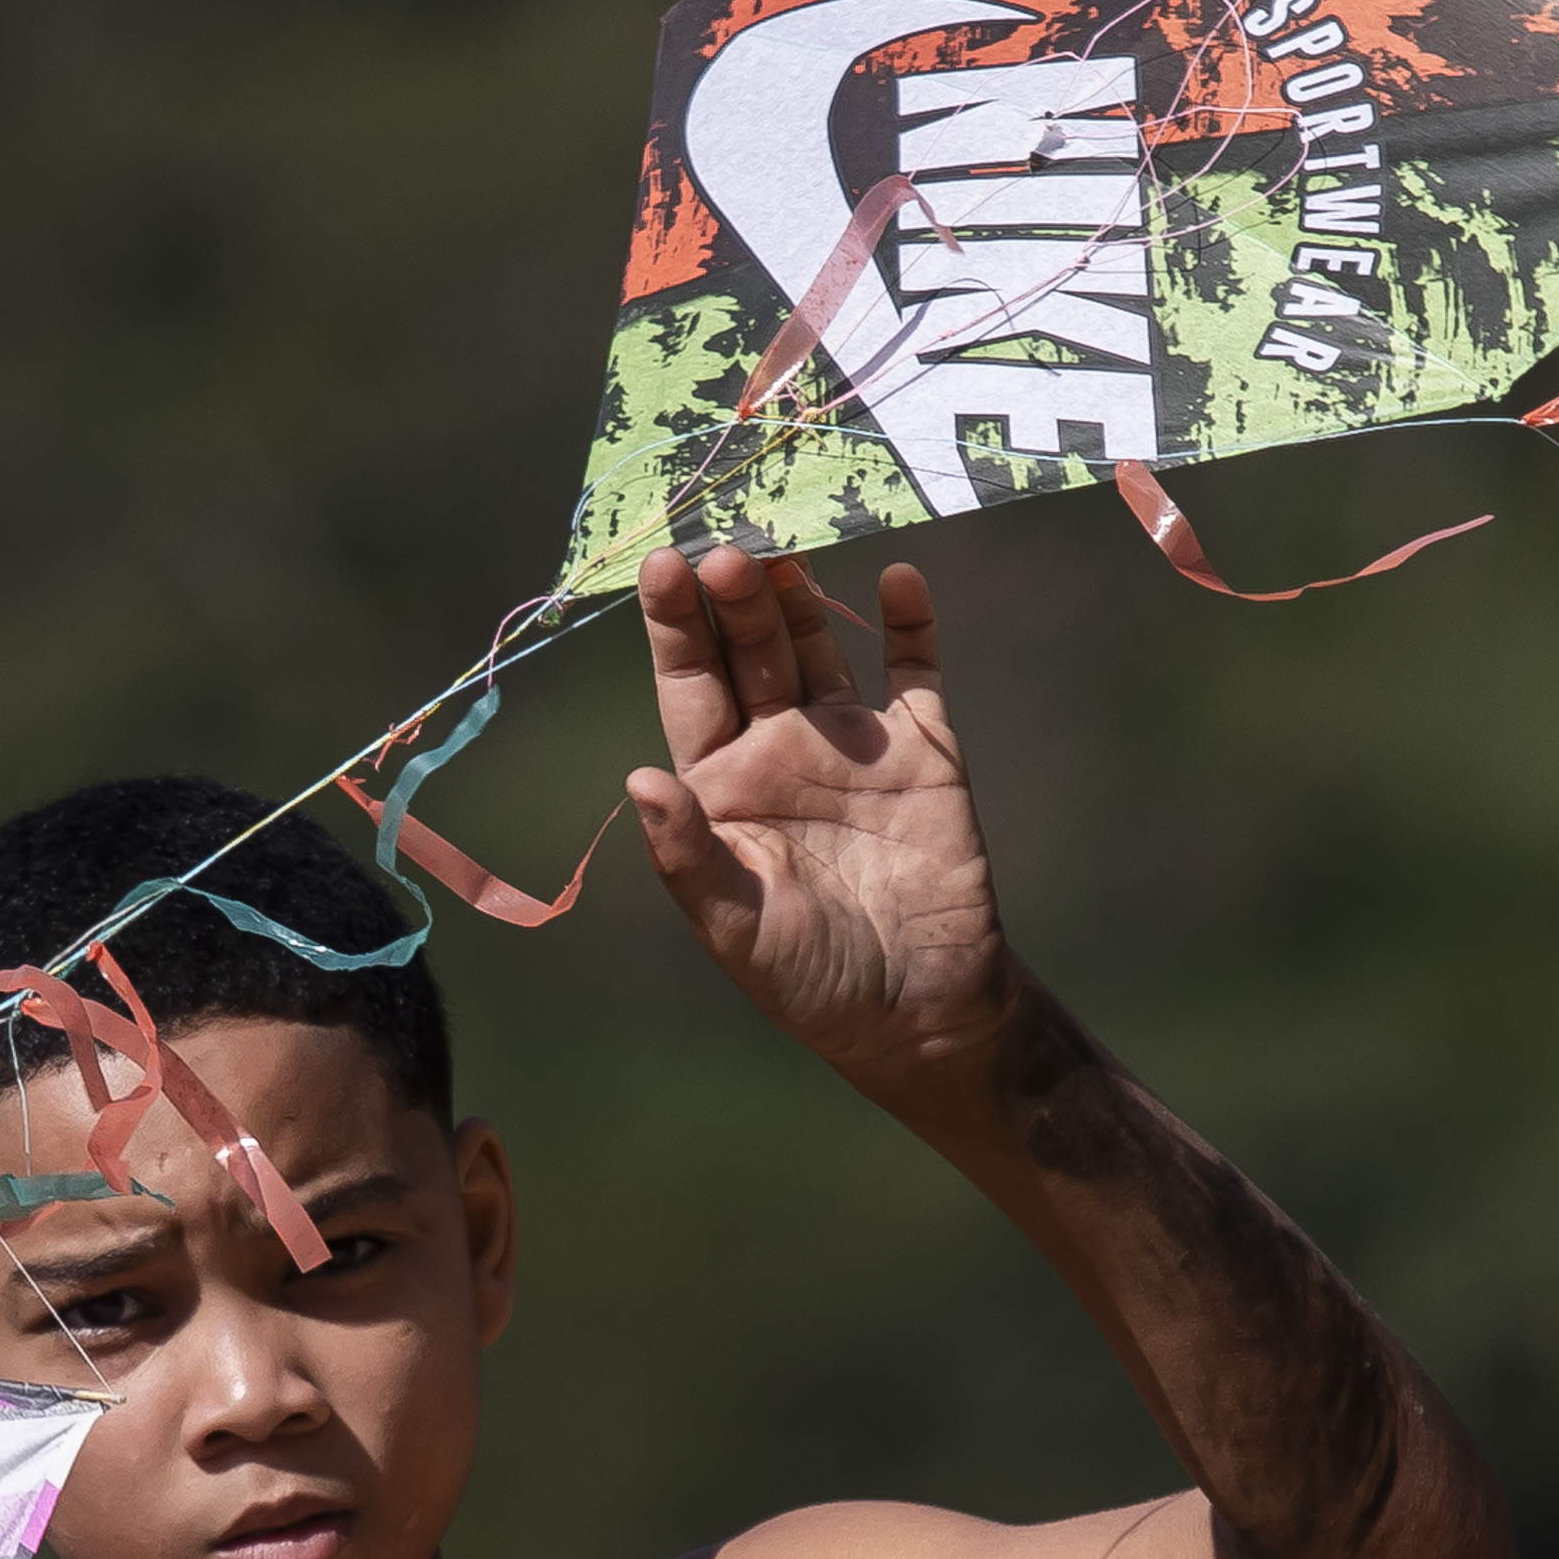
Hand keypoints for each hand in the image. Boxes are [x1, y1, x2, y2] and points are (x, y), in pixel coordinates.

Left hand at [629, 545, 1012, 1096]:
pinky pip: (914, 671)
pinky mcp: (923, 751)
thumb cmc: (810, 979)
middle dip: (735, 599)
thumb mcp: (736, 925)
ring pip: (818, 646)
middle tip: (728, 550)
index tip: (663, 567)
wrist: (922, 1012)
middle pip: (749, 650)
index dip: (674, 627)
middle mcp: (779, 748)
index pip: (688, 685)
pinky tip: (898, 580)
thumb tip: (635, 779)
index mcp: (721, 783)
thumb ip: (687, 854)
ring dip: (801, 598)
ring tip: (785, 547)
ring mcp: (852, 743)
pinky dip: (910, 624)